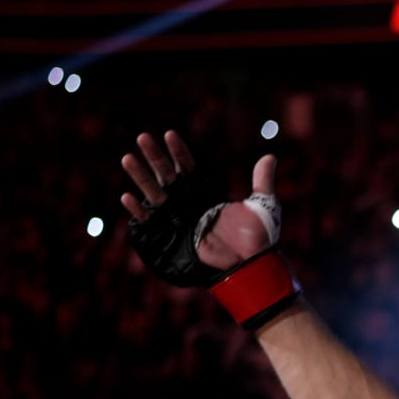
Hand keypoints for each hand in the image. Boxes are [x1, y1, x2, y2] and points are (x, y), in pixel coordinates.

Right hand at [121, 130, 275, 269]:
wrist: (250, 264)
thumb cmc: (257, 237)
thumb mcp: (263, 205)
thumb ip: (262, 181)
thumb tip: (270, 157)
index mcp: (206, 194)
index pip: (188, 167)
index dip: (178, 152)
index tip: (169, 135)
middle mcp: (189, 202)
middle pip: (166, 174)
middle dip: (154, 156)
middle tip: (143, 137)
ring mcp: (177, 217)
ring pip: (154, 192)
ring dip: (140, 176)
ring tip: (128, 158)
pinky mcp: (170, 235)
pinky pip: (149, 221)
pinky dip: (138, 210)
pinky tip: (128, 197)